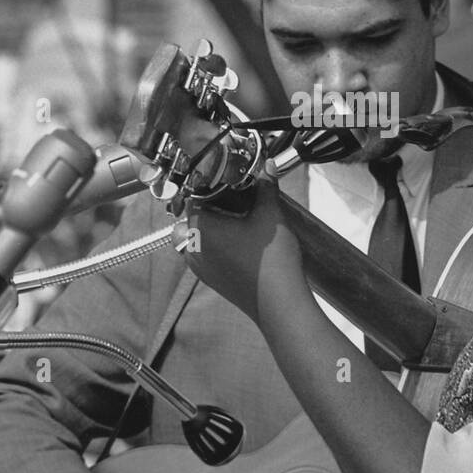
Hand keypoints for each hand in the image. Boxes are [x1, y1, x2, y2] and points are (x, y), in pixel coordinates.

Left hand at [173, 178, 309, 325]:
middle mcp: (193, 247)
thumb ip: (266, 188)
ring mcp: (200, 267)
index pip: (193, 195)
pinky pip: (204, 255)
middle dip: (209, 206)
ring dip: (210, 227)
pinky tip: (239, 242)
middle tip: (232, 199)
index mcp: (200, 228)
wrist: (280, 304)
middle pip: (191, 217)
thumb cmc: (272, 261)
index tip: (225, 179)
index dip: (209, 184)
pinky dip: (215, 245)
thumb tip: (267, 168)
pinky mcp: (211, 280)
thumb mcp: (271, 216)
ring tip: (236, 220)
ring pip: (195, 237)